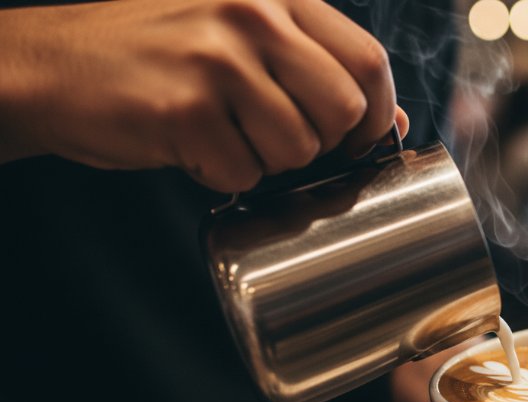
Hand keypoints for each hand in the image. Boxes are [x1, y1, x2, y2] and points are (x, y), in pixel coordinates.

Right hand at [0, 0, 408, 191]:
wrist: (54, 64)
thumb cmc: (159, 53)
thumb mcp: (244, 38)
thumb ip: (316, 66)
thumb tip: (390, 114)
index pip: (367, 61)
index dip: (373, 113)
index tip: (357, 138)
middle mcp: (252, 17)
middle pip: (342, 110)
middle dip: (320, 143)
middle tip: (276, 137)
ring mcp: (217, 62)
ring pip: (297, 150)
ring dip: (266, 161)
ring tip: (225, 134)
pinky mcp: (184, 110)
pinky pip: (243, 173)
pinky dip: (222, 175)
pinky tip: (192, 145)